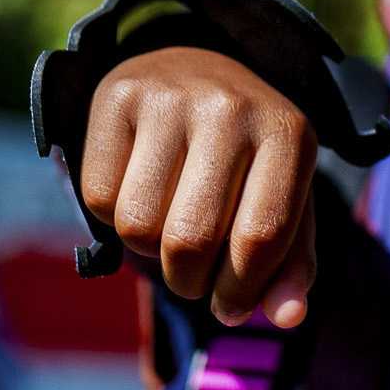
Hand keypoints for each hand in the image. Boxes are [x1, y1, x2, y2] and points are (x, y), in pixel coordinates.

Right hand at [79, 47, 317, 326]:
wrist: (196, 70)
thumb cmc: (246, 157)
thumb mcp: (283, 199)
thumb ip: (292, 264)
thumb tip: (286, 318)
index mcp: (288, 134)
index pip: (260, 239)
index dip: (239, 291)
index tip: (228, 307)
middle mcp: (231, 108)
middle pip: (190, 240)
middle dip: (188, 281)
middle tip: (192, 275)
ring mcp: (171, 96)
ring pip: (137, 226)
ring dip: (147, 251)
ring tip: (166, 226)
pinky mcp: (117, 95)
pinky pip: (97, 198)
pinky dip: (111, 216)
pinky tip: (137, 190)